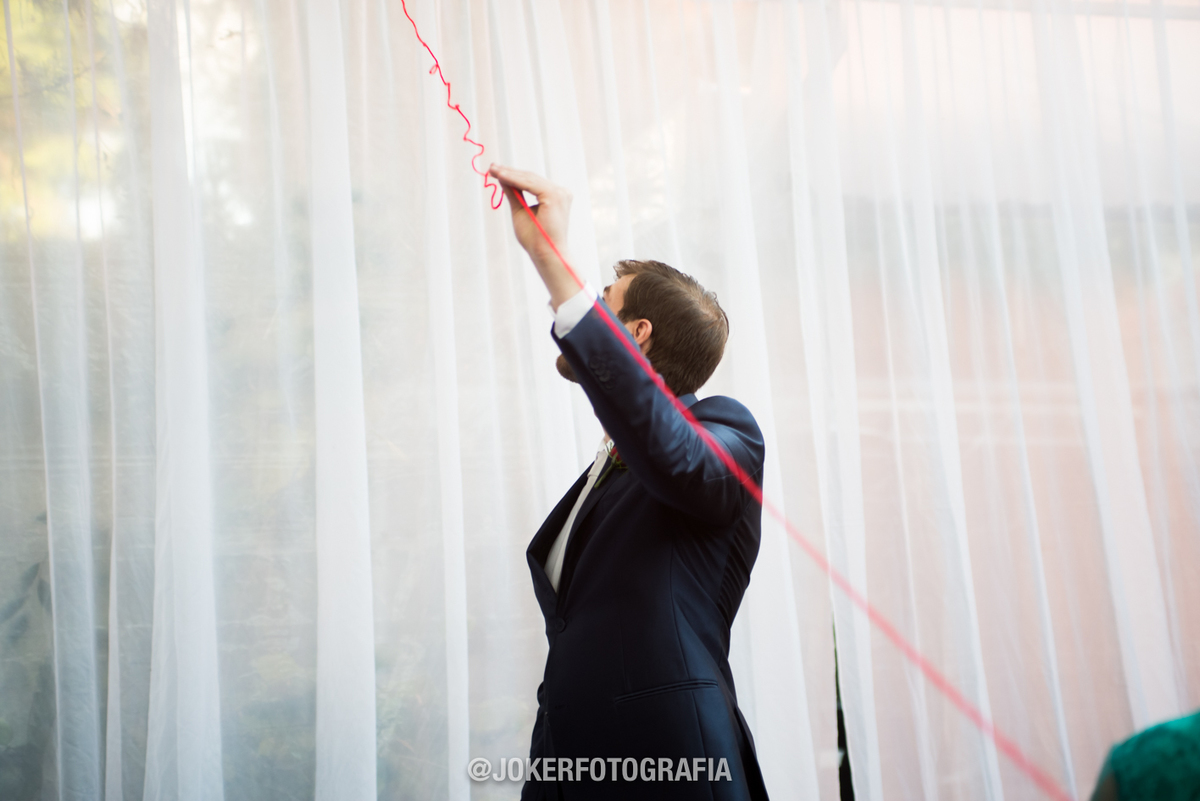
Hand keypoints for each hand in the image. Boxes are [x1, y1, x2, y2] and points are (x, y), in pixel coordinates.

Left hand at [488, 163, 581, 308]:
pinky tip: (501, 176)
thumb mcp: (520, 211)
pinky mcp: (554, 195)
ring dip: (509, 174)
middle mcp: (561, 192)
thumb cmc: (535, 239)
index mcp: (556, 197)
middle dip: (509, 172)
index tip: (496, 171)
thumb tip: (502, 178)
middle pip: (530, 178)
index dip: (513, 175)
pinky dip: (514, 179)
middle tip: (492, 168)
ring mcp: (560, 193)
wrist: (545, 254)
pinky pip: (530, 184)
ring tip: (493, 170)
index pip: (532, 182)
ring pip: (529, 179)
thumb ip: (514, 194)